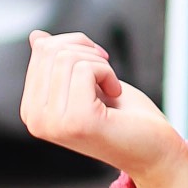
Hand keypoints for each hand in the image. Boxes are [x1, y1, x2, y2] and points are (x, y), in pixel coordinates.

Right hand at [21, 31, 187, 187]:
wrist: (154, 151)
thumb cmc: (125, 117)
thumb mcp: (87, 83)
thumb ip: (58, 64)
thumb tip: (36, 36)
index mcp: (32, 110)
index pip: (41, 52)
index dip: (77, 47)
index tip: (99, 68)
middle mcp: (35, 120)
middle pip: (52, 51)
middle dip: (87, 52)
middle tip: (108, 75)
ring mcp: (53, 124)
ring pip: (68, 58)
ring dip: (100, 65)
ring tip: (111, 89)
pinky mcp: (77, 121)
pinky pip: (84, 69)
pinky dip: (108, 73)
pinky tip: (115, 94)